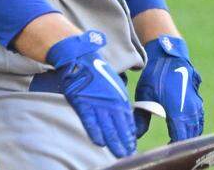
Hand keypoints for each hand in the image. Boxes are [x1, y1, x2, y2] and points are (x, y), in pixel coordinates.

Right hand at [47, 30, 136, 157]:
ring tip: (119, 154)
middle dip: (124, 143)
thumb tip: (124, 116)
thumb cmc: (98, 71)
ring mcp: (97, 104)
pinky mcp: (83, 104)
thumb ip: (119, 101)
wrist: (81, 59)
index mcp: (120, 97)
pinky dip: (95, 133)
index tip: (132, 146)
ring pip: (107, 128)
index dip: (130, 135)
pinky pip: (90, 122)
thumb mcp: (115, 84)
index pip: (128, 121)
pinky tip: (100, 143)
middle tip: (128, 154)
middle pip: (120, 128)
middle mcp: (111, 102)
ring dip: (114, 142)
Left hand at [134, 35, 203, 141]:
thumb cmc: (154, 75)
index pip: (180, 138)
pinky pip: (199, 117)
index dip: (174, 147)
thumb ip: (141, 118)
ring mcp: (196, 102)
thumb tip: (136, 136)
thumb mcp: (144, 96)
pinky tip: (184, 126)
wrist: (168, 54)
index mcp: (178, 111)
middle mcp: (191, 109)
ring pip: (197, 126)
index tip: (165, 150)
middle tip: (170, 148)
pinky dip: (193, 125)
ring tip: (177, 139)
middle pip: (191, 135)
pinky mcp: (197, 97)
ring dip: (189, 134)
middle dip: (182, 143)